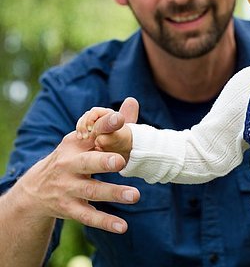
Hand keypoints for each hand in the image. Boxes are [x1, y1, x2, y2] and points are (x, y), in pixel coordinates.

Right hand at [15, 99, 140, 233]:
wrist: (36, 190)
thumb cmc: (72, 157)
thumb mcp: (85, 139)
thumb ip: (111, 124)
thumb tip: (133, 101)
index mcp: (76, 144)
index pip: (91, 132)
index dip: (104, 126)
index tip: (120, 119)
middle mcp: (69, 166)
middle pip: (86, 163)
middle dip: (102, 162)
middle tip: (121, 161)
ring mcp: (68, 188)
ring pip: (91, 191)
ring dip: (113, 193)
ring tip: (135, 195)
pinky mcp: (70, 208)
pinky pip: (88, 216)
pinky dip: (105, 222)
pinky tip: (123, 226)